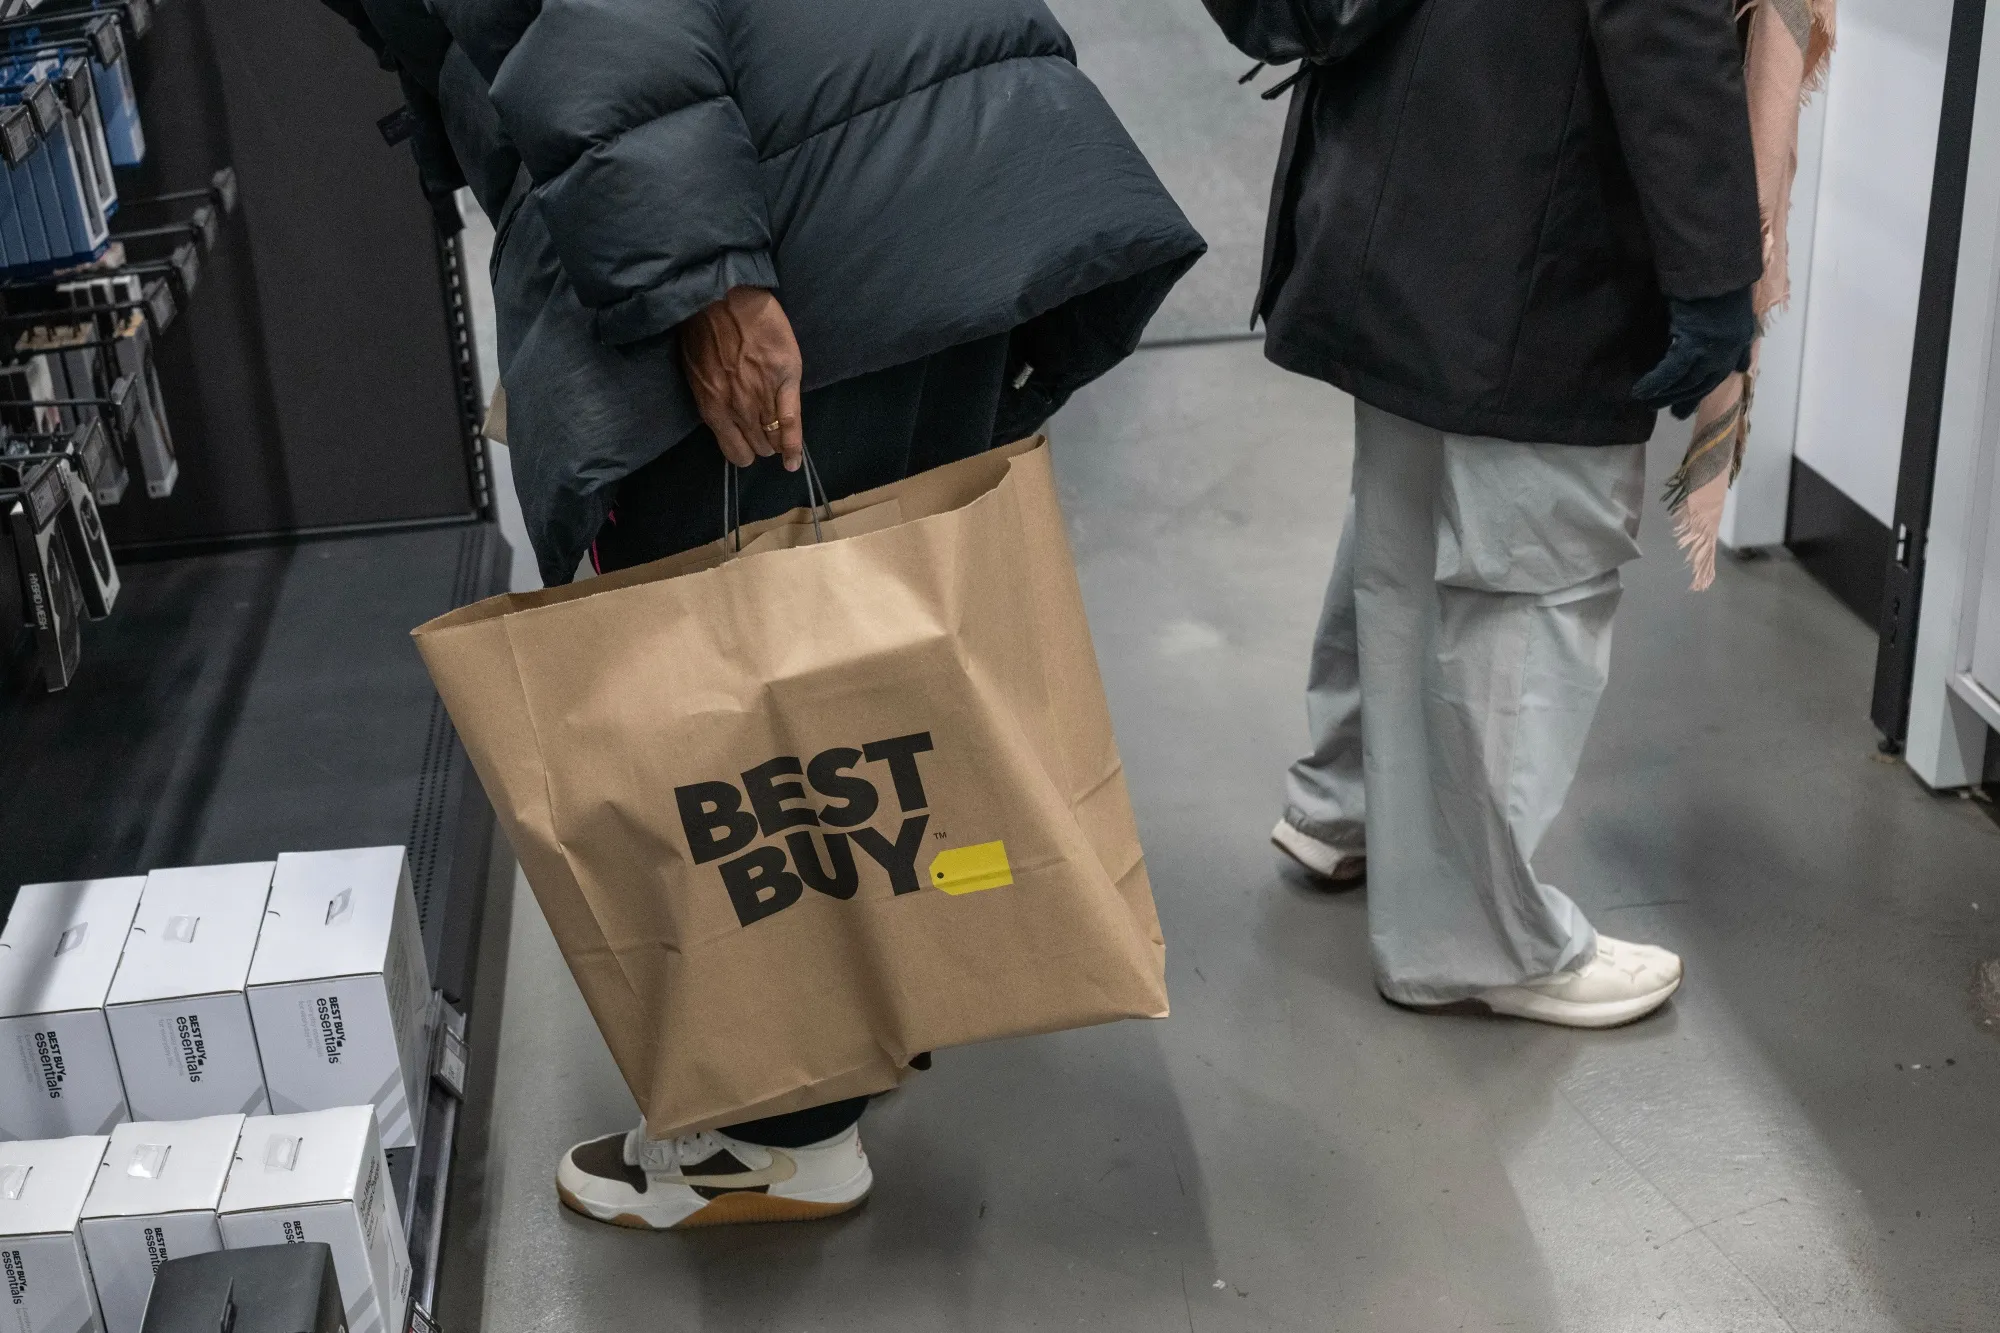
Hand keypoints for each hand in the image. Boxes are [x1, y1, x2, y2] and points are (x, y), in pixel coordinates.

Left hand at [680, 286, 803, 469]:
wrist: (722, 297)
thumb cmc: (702, 330)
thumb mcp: (696, 373)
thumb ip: (712, 398)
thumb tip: (723, 415)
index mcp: (713, 408)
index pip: (734, 452)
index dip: (744, 451)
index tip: (748, 445)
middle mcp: (738, 409)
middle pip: (758, 446)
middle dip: (762, 443)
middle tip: (765, 430)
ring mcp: (763, 395)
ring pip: (774, 436)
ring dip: (777, 440)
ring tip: (780, 436)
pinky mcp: (785, 379)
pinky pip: (792, 421)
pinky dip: (794, 443)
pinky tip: (794, 459)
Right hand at [1632, 286, 1756, 419]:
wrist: (1716, 267)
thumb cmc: (1722, 282)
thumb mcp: (1735, 313)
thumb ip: (1737, 340)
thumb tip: (1740, 365)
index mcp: (1738, 341)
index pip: (1720, 374)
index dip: (1705, 391)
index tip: (1692, 404)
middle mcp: (1727, 349)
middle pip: (1704, 383)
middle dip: (1686, 399)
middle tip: (1672, 413)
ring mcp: (1710, 348)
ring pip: (1687, 381)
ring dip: (1667, 395)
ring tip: (1649, 403)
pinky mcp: (1692, 343)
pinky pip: (1671, 370)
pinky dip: (1656, 382)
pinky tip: (1642, 391)